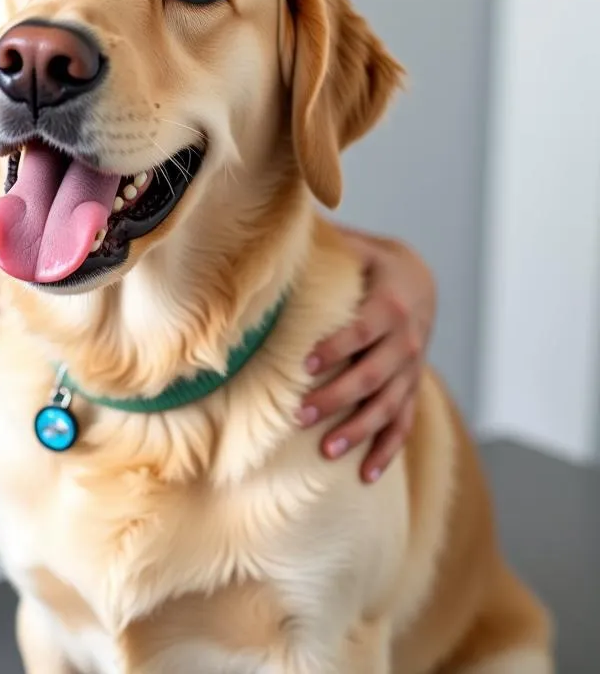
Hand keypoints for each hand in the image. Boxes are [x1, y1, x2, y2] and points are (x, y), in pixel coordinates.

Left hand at [297, 229, 435, 482]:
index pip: (361, 330)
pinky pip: (402, 424)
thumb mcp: (356, 246)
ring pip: (387, 406)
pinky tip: (367, 475)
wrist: (419, 280)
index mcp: (391, 304)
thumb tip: (279, 223)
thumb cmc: (371, 262)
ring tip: (327, 451)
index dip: (335, 347)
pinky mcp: (409, 387)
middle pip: (372, 375)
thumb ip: (325, 242)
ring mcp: (411, 369)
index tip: (305, 364)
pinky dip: (387, 450)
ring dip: (358, 431)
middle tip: (300, 415)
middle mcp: (405, 340)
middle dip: (337, 398)